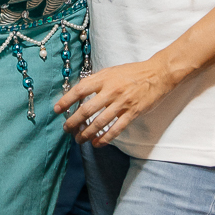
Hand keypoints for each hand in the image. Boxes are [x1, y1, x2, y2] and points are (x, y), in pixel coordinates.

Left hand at [53, 57, 175, 144]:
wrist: (157, 74)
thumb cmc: (133, 73)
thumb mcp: (111, 71)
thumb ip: (96, 81)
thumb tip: (78, 93)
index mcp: (104, 78)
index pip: (80, 90)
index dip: (66, 101)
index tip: (57, 109)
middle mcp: (111, 91)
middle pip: (87, 110)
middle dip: (73, 122)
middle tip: (66, 129)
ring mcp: (122, 103)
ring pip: (100, 122)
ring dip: (87, 133)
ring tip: (79, 139)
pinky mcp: (132, 113)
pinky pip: (116, 129)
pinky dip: (105, 138)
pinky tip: (97, 143)